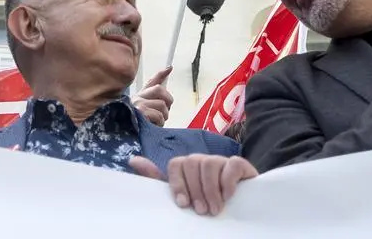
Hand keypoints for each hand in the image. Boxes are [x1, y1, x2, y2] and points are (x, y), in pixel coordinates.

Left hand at [129, 155, 257, 215]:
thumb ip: (158, 180)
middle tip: (202, 212)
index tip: (183, 205)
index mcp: (186, 168)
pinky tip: (229, 196)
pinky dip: (228, 181)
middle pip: (193, 162)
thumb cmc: (205, 203)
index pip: (176, 164)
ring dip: (212, 190)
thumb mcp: (182, 195)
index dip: (178, 184)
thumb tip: (132, 160)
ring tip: (215, 210)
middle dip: (196, 190)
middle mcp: (202, 161)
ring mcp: (221, 161)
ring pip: (210, 163)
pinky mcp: (239, 164)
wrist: (239, 207)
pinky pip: (232, 164)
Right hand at [132, 67, 173, 126]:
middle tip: (165, 110)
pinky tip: (153, 126)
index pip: (152, 81)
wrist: (121, 134)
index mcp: (140, 96)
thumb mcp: (145, 112)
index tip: (170, 68)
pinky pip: (158, 115)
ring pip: (162, 105)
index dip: (161, 74)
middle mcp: (138, 97)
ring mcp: (138, 104)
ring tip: (157, 122)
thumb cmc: (136, 124)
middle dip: (167, 100)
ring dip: (163, 116)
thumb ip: (155, 101)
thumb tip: (166, 84)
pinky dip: (160, 123)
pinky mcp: (140, 113)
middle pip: (159, 89)